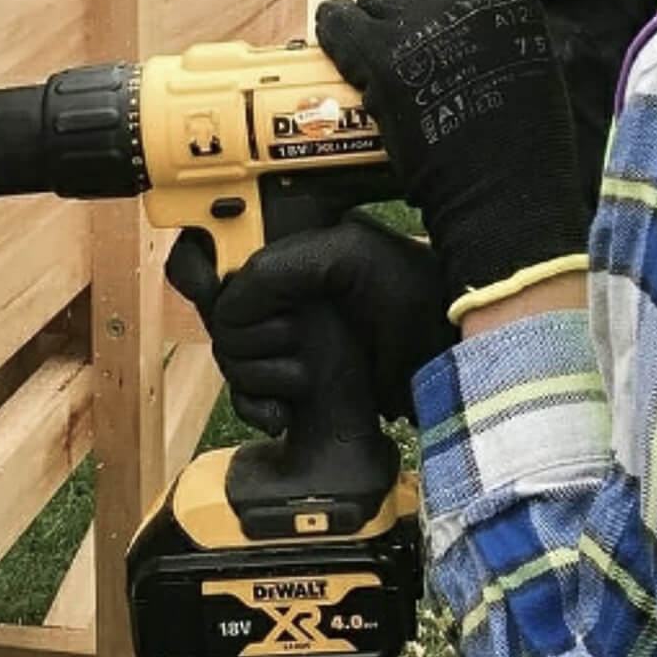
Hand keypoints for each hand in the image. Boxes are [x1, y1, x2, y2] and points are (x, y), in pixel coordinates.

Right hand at [166, 213, 455, 433]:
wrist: (453, 363)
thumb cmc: (417, 295)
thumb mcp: (350, 256)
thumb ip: (279, 267)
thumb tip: (227, 304)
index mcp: (288, 244)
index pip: (213, 247)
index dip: (202, 271)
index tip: (213, 292)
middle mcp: (281, 289)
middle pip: (213, 310)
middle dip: (238, 333)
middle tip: (287, 338)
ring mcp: (286, 337)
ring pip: (227, 358)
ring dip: (258, 374)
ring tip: (306, 375)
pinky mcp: (293, 382)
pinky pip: (245, 397)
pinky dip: (256, 407)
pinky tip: (283, 412)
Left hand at [314, 0, 588, 313]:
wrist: (505, 186)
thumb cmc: (521, 142)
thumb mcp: (525, 63)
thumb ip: (488, 34)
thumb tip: (450, 29)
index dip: (424, 6)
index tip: (420, 33)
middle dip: (396, 18)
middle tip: (399, 57)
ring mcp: (418, 20)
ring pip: (370, 2)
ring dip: (368, 30)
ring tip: (374, 67)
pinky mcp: (381, 50)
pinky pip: (339, 23)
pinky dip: (334, 35)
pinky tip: (335, 50)